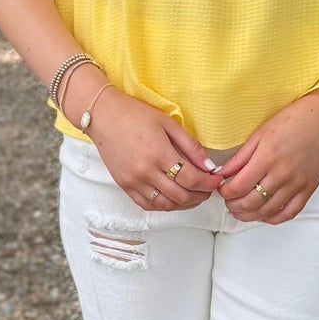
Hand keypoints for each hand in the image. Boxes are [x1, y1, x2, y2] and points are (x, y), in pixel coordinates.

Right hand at [88, 88, 222, 210]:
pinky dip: (164, 205)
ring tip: (194, 194)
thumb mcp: (168, 123)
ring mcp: (133, 181)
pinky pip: (147, 205)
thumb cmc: (134, 114)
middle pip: (181, 196)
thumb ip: (191, 146)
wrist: (102, 115)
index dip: (208, 183)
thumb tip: (208, 166)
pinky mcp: (124, 185)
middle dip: (201, 195)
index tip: (216, 180)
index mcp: (158, 153)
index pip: (191, 179)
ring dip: (184, 204)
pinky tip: (173, 197)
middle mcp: (145, 171)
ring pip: (165, 205)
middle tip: (208, 189)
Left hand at [213, 87, 318, 222]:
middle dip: (234, 206)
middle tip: (228, 202)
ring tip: (241, 211)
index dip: (225, 193)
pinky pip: (289, 212)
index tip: (221, 190)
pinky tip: (264, 215)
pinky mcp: (309, 189)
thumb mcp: (261, 133)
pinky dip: (274, 218)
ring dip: (250, 215)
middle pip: (251, 202)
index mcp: (267, 158)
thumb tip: (222, 173)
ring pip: (268, 211)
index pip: (238, 187)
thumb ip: (240, 157)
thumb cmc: (294, 120)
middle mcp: (282, 174)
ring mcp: (297, 184)